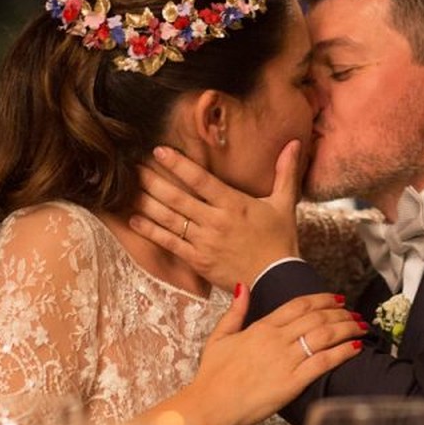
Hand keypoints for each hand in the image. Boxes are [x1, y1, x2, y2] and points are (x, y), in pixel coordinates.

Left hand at [130, 141, 301, 289]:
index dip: (178, 164)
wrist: (277, 281)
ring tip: (129, 189)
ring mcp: (205, 242)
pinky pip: (171, 244)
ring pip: (171, 219)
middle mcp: (216, 221)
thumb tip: (295, 143)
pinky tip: (135, 220)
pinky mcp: (199, 261)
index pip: (201, 179)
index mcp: (235, 204)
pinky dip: (151, 231)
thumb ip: (286, 172)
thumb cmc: (281, 242)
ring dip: (148, 203)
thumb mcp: (285, 204)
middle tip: (133, 167)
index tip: (159, 150)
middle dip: (153, 180)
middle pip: (178, 198)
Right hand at [160, 287, 364, 424]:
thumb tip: (242, 286)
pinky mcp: (292, 383)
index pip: (299, 305)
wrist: (208, 405)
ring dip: (347, 328)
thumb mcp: (219, 337)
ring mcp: (285, 360)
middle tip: (355, 313)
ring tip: (361, 327)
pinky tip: (356, 348)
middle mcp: (276, 339)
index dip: (322, 299)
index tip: (337, 298)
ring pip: (324, 336)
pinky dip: (343, 352)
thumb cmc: (212, 376)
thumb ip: (235, 312)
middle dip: (341, 313)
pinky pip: (323, 362)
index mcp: (261, 327)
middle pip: (317, 317)